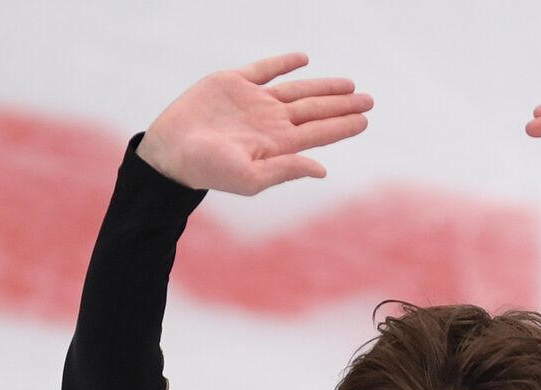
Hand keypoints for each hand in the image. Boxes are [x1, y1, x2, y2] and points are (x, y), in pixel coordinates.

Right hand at [138, 52, 371, 195]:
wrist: (171, 152)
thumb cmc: (208, 170)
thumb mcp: (250, 178)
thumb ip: (287, 170)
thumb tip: (322, 169)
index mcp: (277, 145)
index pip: (318, 133)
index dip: (342, 126)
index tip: (366, 120)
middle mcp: (269, 122)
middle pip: (314, 111)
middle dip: (342, 106)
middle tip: (369, 100)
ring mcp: (253, 102)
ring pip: (297, 91)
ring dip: (323, 87)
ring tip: (349, 85)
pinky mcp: (232, 83)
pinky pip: (264, 70)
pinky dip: (284, 63)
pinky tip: (302, 59)